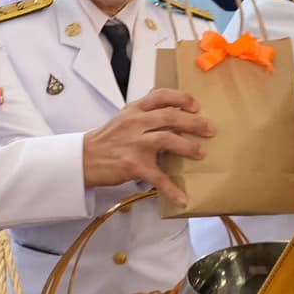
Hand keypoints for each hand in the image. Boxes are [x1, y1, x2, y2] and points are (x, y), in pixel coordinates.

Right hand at [82, 88, 212, 204]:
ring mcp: (134, 143)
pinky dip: (171, 189)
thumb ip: (145, 114)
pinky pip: (157, 177)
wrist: (83, 159)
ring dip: (188, 146)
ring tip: (200, 153)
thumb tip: (174, 114)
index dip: (181, 98)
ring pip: (167, 139)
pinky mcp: (133, 165)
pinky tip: (181, 198)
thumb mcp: (123, 118)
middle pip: (170, 117)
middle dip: (194, 122)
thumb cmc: (107, 140)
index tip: (196, 105)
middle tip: (210, 129)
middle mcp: (135, 122)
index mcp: (134, 109)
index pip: (160, 95)